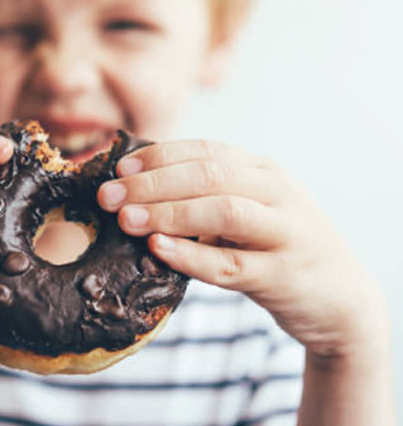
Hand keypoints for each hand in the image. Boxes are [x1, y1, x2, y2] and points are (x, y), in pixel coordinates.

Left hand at [97, 139, 387, 358]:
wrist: (339, 297)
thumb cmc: (275, 249)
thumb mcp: (248, 211)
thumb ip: (204, 197)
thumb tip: (134, 189)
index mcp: (263, 172)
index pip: (205, 151)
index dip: (158, 156)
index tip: (118, 168)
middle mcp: (277, 193)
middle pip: (208, 175)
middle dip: (151, 183)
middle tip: (107, 196)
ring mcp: (285, 233)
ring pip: (223, 212)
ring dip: (168, 212)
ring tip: (126, 219)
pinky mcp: (283, 276)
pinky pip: (230, 265)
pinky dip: (191, 256)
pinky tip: (158, 249)